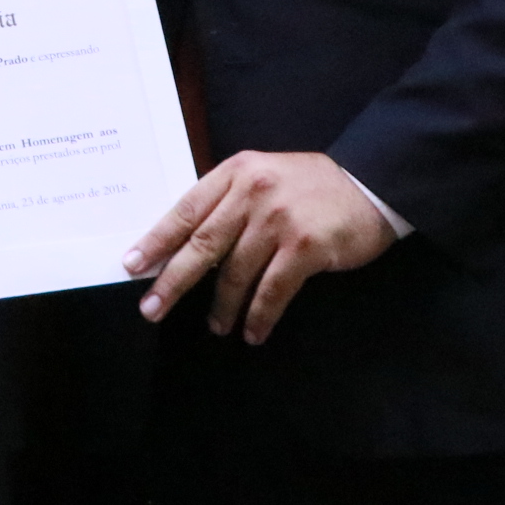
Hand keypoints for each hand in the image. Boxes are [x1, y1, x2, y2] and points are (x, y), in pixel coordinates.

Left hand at [122, 152, 395, 344]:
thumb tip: (185, 244)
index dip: (157, 241)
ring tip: (216, 326)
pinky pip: (272, 290)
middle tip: (151, 309)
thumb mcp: (263, 176)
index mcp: (235, 172)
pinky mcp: (306, 247)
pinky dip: (259, 315)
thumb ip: (228, 201)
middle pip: (202, 244)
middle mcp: (253, 192)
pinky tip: (252, 332)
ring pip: (236, 272)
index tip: (132, 265)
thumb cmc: (311, 187)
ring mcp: (279, 220)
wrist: (372, 184)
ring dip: (222, 306)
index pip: (185, 210)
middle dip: (173, 281)